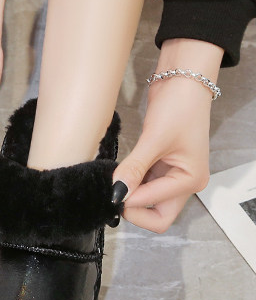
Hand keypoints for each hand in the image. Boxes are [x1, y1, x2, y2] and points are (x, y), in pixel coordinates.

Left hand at [112, 39, 222, 232]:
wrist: (182, 82)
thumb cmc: (179, 107)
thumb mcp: (154, 139)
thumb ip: (135, 168)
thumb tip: (117, 192)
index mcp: (190, 180)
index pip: (156, 208)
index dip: (130, 201)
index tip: (108, 191)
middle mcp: (184, 183)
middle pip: (158, 217)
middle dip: (134, 210)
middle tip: (111, 194)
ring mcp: (172, 175)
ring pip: (149, 202)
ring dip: (130, 196)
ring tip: (111, 181)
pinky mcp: (160, 165)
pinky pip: (143, 184)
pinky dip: (130, 183)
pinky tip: (118, 173)